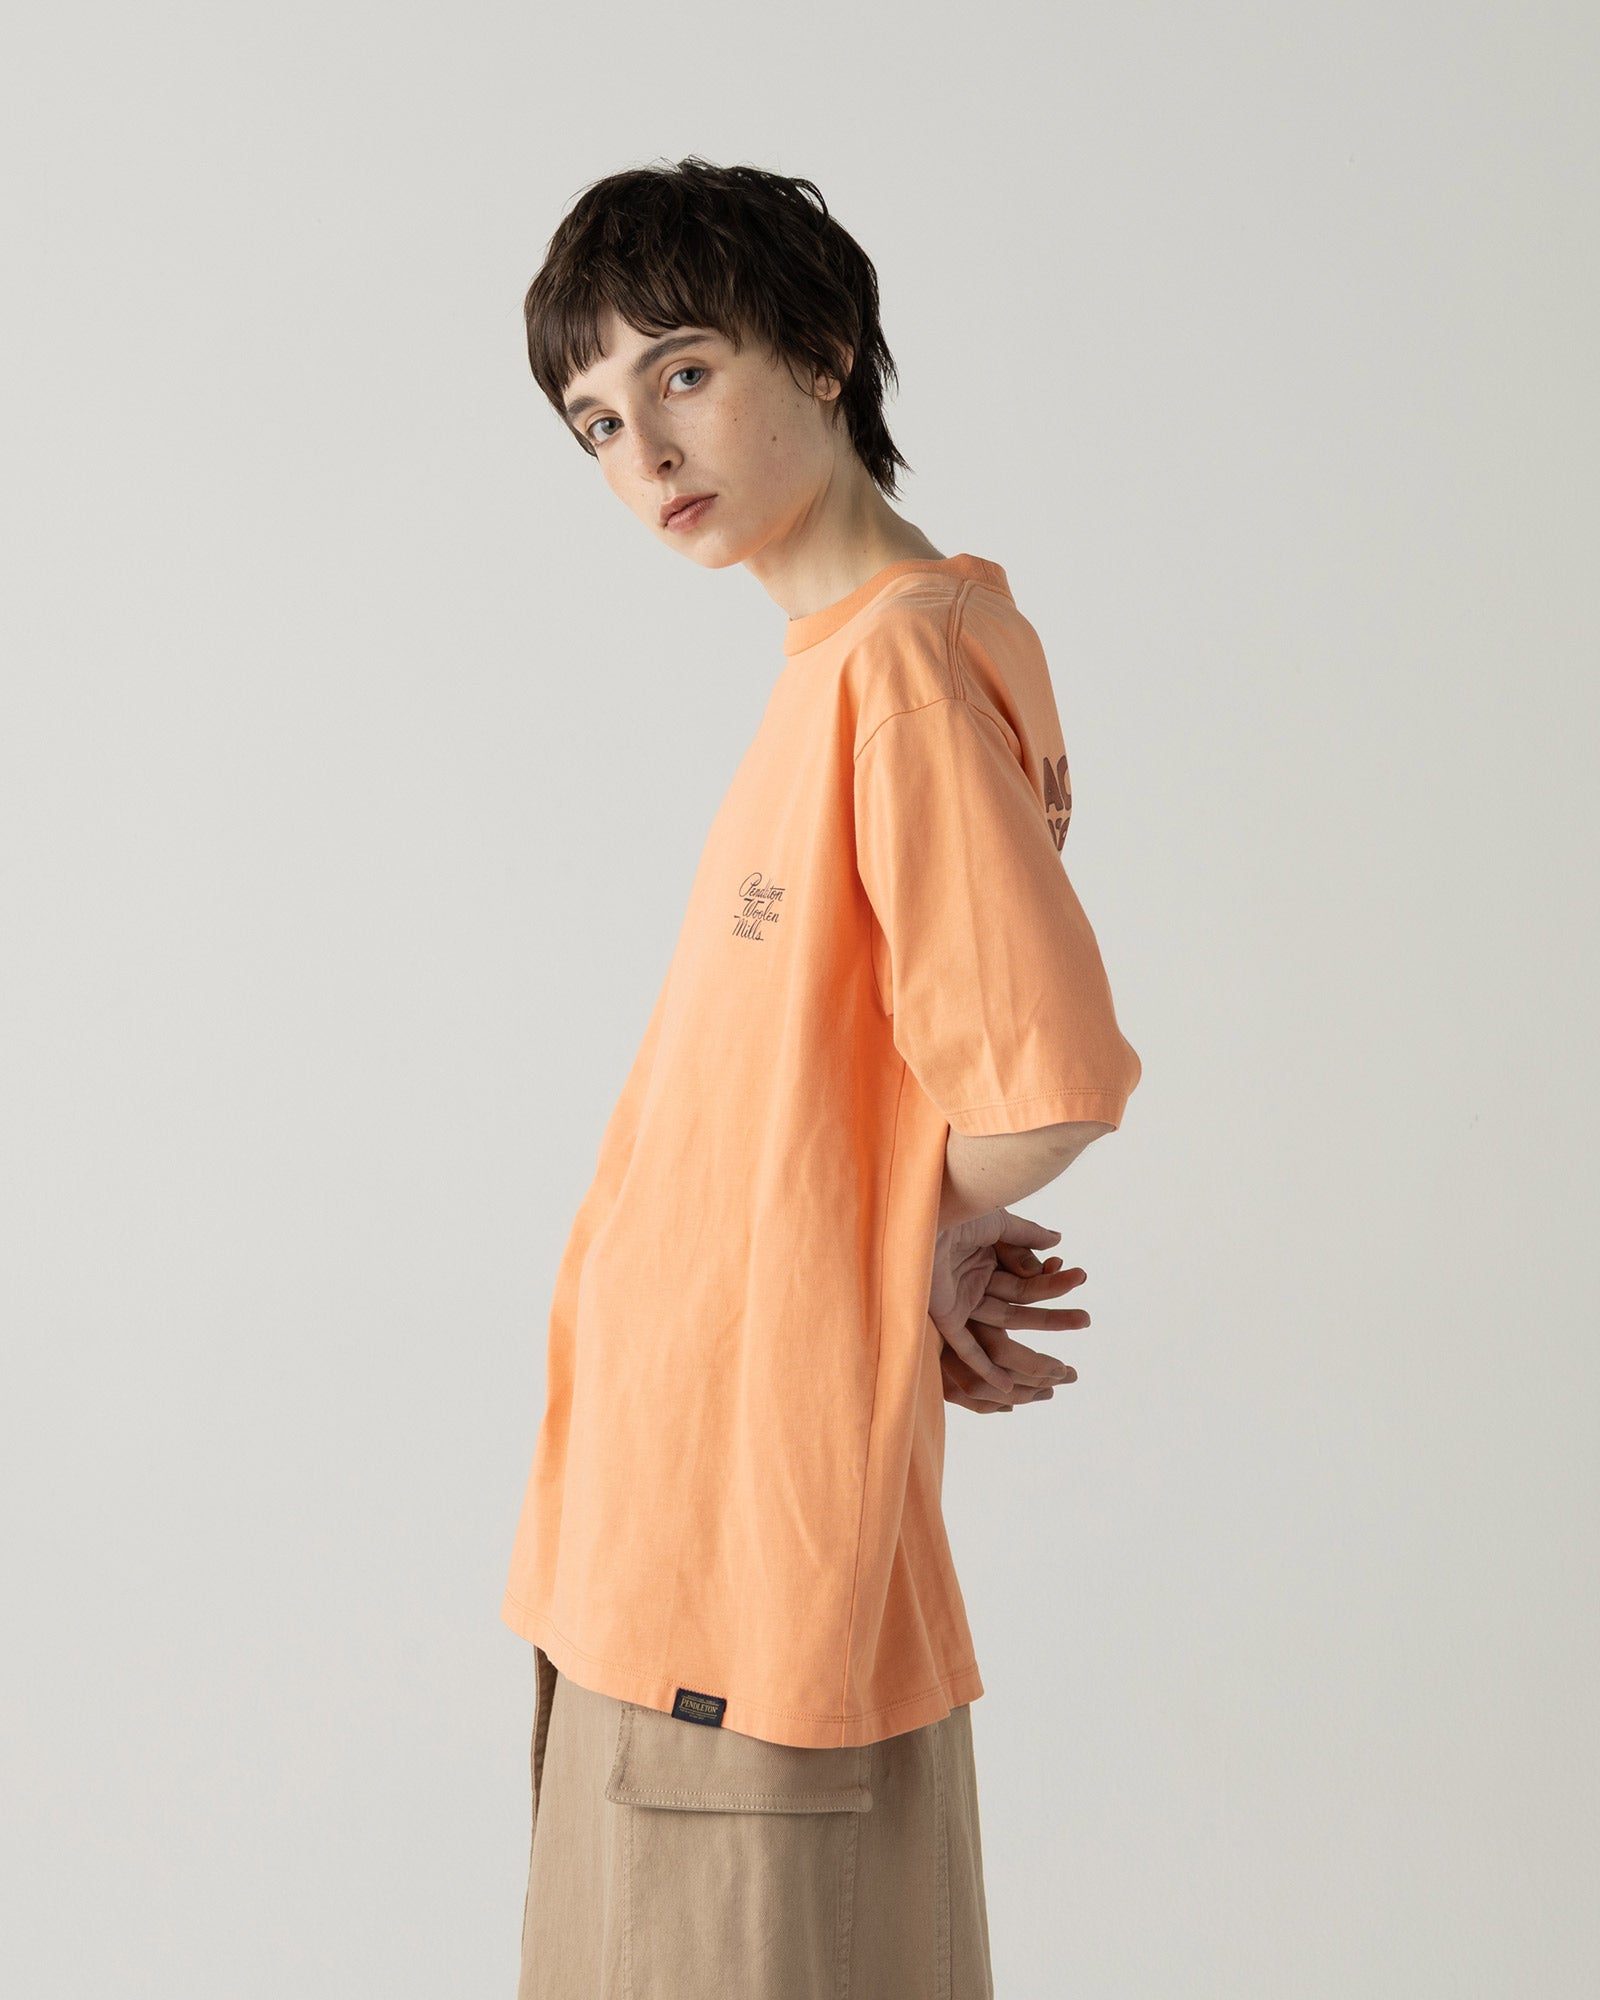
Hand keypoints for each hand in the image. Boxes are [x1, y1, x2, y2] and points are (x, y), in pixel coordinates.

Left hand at [929, 1209, 1090, 1414]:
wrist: (922, 1215)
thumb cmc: (954, 1211)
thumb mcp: (998, 1222)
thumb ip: (1027, 1235)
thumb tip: (1058, 1242)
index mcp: (986, 1258)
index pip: (1027, 1279)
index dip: (1051, 1281)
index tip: (1078, 1276)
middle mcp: (974, 1281)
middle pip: (1021, 1304)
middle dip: (1053, 1314)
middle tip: (1086, 1320)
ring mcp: (960, 1300)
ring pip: (1003, 1325)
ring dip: (1032, 1340)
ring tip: (1061, 1358)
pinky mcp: (944, 1316)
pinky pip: (965, 1348)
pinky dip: (984, 1368)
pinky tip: (1007, 1387)